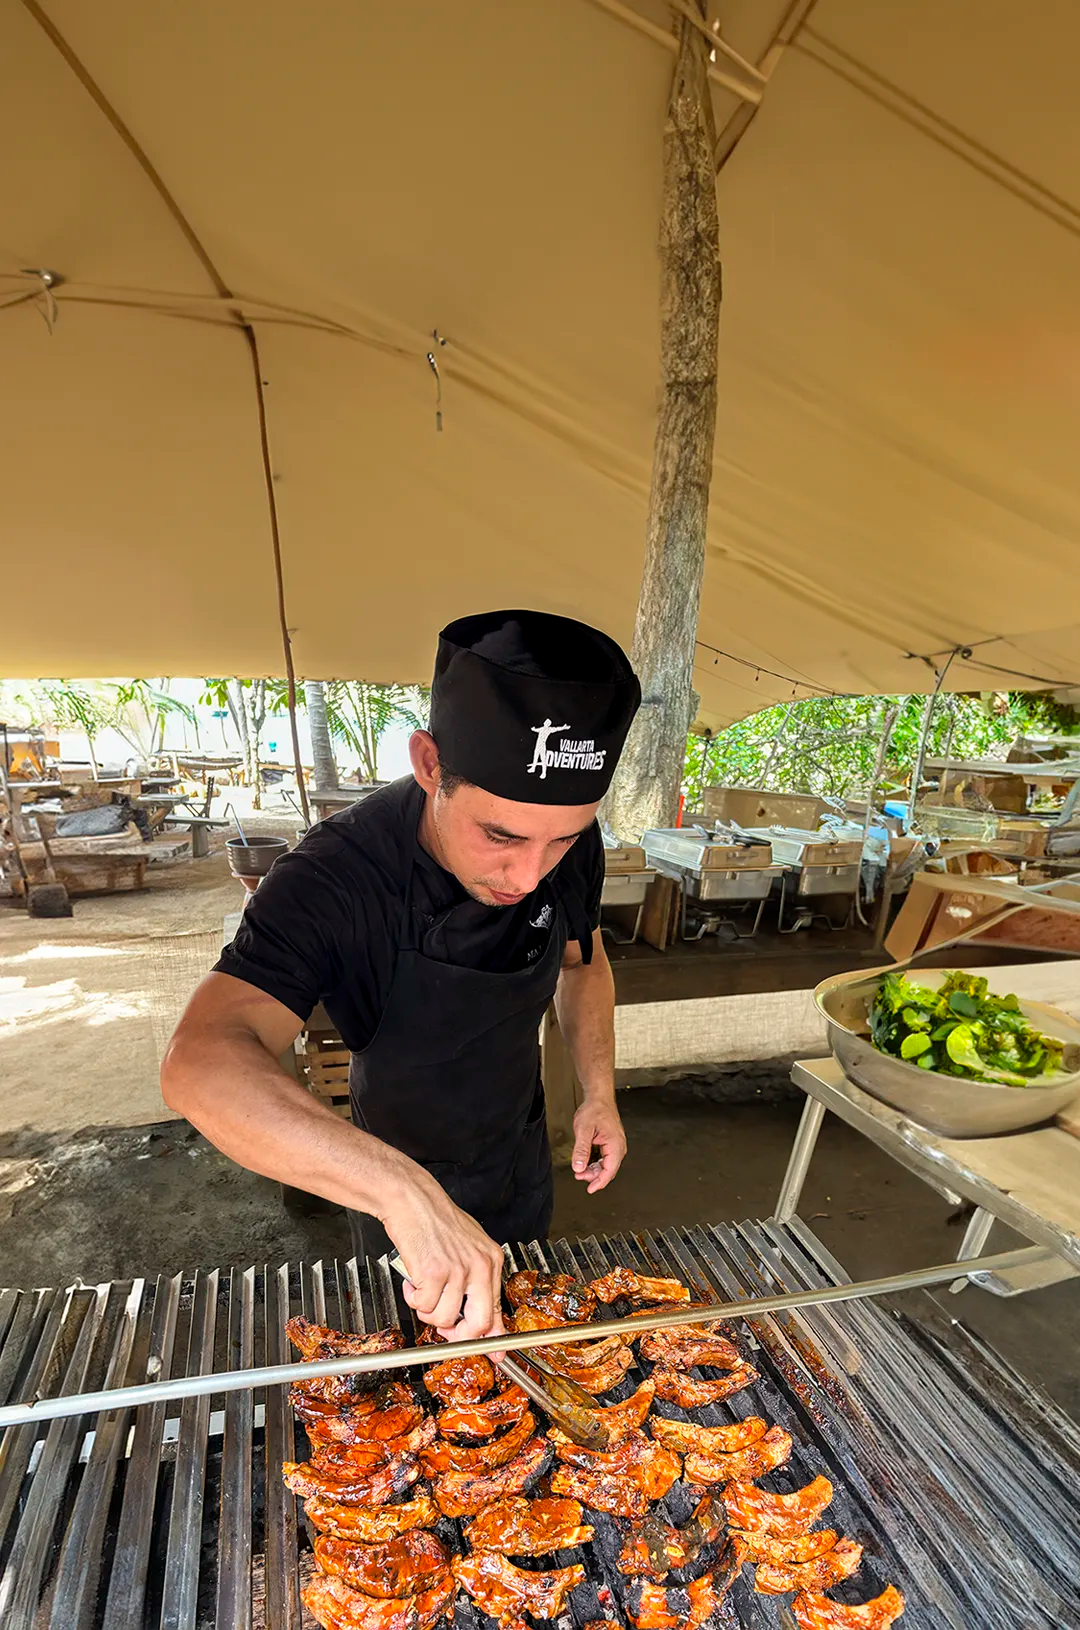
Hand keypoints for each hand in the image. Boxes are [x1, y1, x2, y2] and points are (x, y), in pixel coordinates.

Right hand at [382, 1168, 505, 1341]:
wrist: (413, 1199)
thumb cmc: (436, 1223)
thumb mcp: (468, 1250)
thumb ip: (478, 1286)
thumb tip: (486, 1326)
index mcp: (491, 1260)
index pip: (497, 1310)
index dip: (492, 1339)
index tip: (494, 1354)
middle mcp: (479, 1265)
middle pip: (478, 1324)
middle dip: (457, 1334)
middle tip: (444, 1326)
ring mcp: (458, 1269)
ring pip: (444, 1318)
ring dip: (427, 1311)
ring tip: (423, 1289)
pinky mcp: (434, 1271)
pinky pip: (422, 1305)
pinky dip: (412, 1297)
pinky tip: (413, 1280)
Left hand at [571, 1095, 625, 1193]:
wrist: (599, 1097)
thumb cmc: (595, 1109)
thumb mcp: (583, 1130)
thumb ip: (581, 1150)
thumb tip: (578, 1167)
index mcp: (615, 1144)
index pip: (609, 1170)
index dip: (599, 1182)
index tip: (590, 1189)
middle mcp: (618, 1146)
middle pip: (608, 1169)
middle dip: (593, 1176)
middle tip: (579, 1175)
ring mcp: (616, 1145)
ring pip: (606, 1165)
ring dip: (593, 1170)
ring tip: (580, 1170)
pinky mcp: (611, 1143)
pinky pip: (605, 1158)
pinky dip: (595, 1163)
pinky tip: (586, 1163)